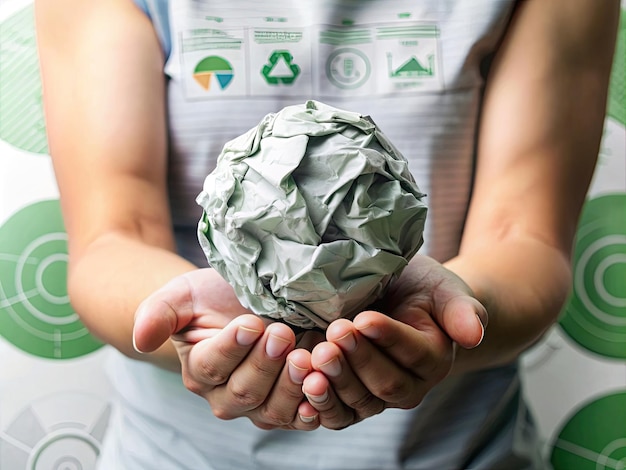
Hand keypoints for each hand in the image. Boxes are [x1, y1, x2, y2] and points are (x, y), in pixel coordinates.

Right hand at [132, 268, 322, 429]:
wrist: (241, 304)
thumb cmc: (211, 299)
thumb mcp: (182, 295)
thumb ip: (158, 313)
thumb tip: (142, 339)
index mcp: (199, 369)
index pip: (211, 366)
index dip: (231, 348)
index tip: (249, 324)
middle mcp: (225, 395)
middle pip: (244, 392)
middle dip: (265, 364)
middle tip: (281, 334)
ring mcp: (259, 404)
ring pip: (272, 410)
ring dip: (290, 387)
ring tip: (304, 358)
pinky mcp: (289, 404)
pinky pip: (299, 418)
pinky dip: (313, 407)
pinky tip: (320, 388)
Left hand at [301, 255, 486, 429]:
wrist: (401, 301)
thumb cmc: (422, 289)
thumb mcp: (444, 288)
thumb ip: (461, 309)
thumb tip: (474, 335)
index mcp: (433, 359)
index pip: (412, 353)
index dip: (388, 338)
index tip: (364, 318)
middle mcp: (408, 386)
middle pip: (384, 383)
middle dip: (357, 359)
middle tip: (334, 333)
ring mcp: (377, 397)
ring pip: (358, 401)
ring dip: (335, 382)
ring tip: (312, 358)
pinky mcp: (351, 401)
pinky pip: (337, 414)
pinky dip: (318, 405)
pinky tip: (301, 389)